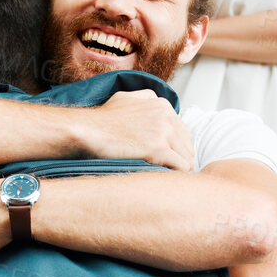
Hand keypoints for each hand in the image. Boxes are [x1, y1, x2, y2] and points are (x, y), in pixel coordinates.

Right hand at [76, 89, 193, 171]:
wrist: (90, 130)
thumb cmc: (103, 118)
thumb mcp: (126, 98)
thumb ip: (144, 99)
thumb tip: (153, 102)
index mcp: (162, 104)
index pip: (182, 131)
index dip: (176, 147)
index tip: (168, 157)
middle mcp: (167, 115)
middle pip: (187, 145)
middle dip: (179, 158)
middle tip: (169, 170)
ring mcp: (164, 131)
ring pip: (187, 157)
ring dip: (178, 168)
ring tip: (167, 176)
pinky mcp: (158, 148)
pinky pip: (181, 166)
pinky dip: (176, 174)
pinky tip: (166, 178)